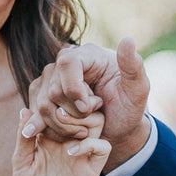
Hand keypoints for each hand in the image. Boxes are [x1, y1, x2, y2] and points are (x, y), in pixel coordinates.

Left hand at [13, 108, 109, 175]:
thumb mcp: (21, 163)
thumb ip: (23, 138)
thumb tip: (23, 110)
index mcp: (52, 135)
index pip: (58, 107)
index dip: (51, 102)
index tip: (39, 110)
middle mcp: (69, 139)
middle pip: (81, 108)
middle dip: (70, 106)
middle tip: (57, 113)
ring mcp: (83, 152)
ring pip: (97, 121)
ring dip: (82, 120)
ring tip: (66, 129)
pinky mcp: (92, 167)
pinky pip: (102, 146)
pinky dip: (89, 144)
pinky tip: (71, 152)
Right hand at [26, 39, 150, 165]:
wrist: (119, 125)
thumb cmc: (130, 106)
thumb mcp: (138, 89)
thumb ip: (134, 66)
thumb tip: (128, 40)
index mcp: (89, 55)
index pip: (67, 64)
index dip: (73, 89)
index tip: (88, 108)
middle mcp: (66, 63)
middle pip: (54, 88)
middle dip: (73, 111)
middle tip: (94, 118)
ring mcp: (51, 79)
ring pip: (43, 104)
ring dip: (63, 124)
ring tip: (84, 129)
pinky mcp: (44, 96)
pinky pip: (36, 113)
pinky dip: (51, 128)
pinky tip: (66, 135)